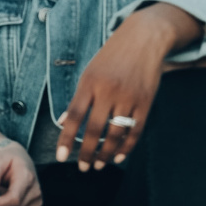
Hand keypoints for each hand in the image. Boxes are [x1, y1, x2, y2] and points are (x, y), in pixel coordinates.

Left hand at [56, 3, 201, 171]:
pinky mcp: (145, 103)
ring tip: (99, 165)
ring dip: (106, 154)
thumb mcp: (89, 71)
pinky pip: (135, 131)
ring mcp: (128, 98)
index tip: (61, 156)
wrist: (142, 39)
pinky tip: (118, 156)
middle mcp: (108, 91)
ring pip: (115, 134)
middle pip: (95, 129)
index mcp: (89, 82)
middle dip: (87, 153)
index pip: (74, 115)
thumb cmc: (111, 57)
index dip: (66, 138)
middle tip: (83, 166)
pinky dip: (127, 147)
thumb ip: (78, 98)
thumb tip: (62, 122)